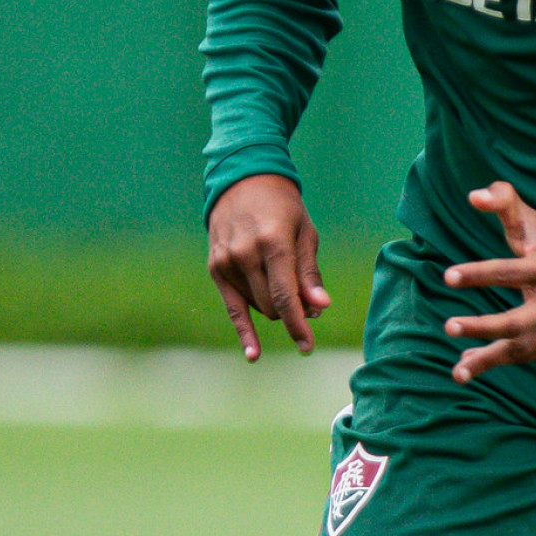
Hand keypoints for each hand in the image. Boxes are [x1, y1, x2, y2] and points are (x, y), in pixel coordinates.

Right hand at [206, 174, 329, 359]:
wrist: (243, 180)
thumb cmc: (283, 207)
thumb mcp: (305, 232)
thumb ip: (310, 273)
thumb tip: (319, 308)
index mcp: (272, 242)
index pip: (285, 296)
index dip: (298, 324)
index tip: (307, 345)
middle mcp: (245, 254)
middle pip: (272, 306)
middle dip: (292, 311)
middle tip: (308, 301)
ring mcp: (226, 261)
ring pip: (257, 307)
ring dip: (275, 308)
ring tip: (286, 286)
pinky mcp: (216, 268)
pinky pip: (232, 308)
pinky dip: (245, 330)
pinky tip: (253, 355)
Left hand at [443, 181, 535, 382]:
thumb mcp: (532, 218)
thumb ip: (503, 200)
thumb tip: (473, 197)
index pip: (510, 272)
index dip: (478, 274)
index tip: (448, 276)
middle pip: (517, 323)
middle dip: (482, 328)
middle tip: (448, 327)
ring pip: (523, 348)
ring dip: (489, 360)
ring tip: (457, 371)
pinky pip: (529, 355)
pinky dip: (501, 360)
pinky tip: (472, 361)